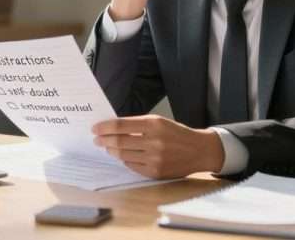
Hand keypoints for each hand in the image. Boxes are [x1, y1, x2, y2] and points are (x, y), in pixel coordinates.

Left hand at [92, 115, 224, 178]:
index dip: (105, 127)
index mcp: (154, 124)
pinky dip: (125, 160)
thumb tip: (112, 128)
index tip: (95, 128)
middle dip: (104, 140)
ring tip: (107, 147)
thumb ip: (137, 124)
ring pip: (123, 155)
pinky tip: (122, 156)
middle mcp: (154, 141)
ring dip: (112, 151)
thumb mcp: (159, 122)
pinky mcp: (155, 172)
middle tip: (96, 139)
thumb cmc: (176, 133)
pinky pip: (132, 166)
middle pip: (119, 141)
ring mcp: (155, 158)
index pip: (121, 125)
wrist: (198, 150)